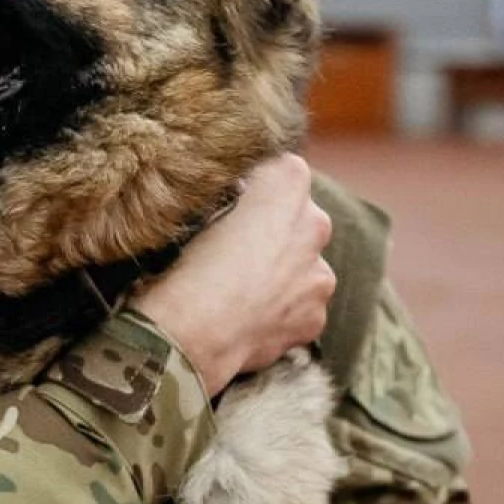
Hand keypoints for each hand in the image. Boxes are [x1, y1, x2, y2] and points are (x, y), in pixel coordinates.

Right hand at [126, 154, 334, 395]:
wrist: (191, 335)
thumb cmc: (184, 266)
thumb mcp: (196, 206)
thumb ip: (231, 193)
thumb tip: (235, 197)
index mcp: (287, 184)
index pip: (282, 169)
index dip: (257, 187)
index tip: (235, 202)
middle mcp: (314, 225)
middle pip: (300, 217)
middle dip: (274, 229)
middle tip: (234, 248)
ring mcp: (319, 275)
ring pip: (304, 265)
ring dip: (282, 271)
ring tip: (240, 288)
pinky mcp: (315, 317)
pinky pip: (300, 305)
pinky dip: (280, 309)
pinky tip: (248, 315)